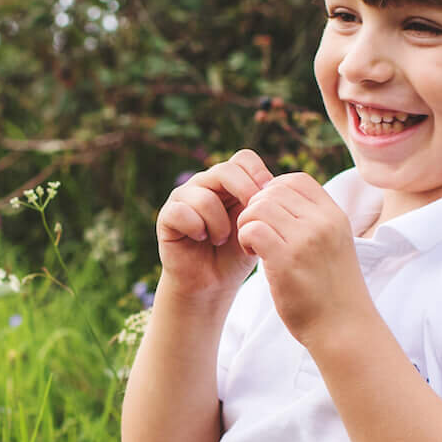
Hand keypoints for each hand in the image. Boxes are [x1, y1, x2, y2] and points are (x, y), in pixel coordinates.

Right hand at [154, 150, 274, 299]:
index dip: (258, 175)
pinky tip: (201, 239)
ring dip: (219, 224)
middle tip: (250, 220)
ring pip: (204, 197)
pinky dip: (196, 228)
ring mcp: (183, 197)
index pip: (244, 159)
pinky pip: (181, 212)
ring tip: (220, 239)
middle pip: (225, 171)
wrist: (212, 282)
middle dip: (244, 194)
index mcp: (229, 182)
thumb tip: (274, 185)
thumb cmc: (235, 254)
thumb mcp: (256, 227)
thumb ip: (262, 204)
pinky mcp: (167, 215)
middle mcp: (205, 183)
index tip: (269, 200)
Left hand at [235, 173, 366, 345]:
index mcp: (335, 215)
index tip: (270, 217)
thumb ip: (312, 221)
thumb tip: (276, 199)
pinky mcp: (287, 261)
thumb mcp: (333, 245)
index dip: (274, 191)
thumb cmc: (333, 291)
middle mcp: (323, 222)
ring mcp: (306, 240)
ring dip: (247, 224)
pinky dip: (245, 239)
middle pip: (273, 190)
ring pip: (259, 207)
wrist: (344, 329)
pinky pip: (252, 230)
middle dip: (256, 208)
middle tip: (258, 234)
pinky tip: (253, 254)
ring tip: (255, 245)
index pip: (296, 179)